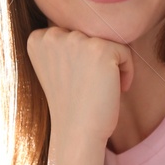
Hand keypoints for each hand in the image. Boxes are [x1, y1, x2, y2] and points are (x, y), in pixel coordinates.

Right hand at [26, 27, 134, 145]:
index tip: (79, 80)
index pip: (72, 33)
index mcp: (37, 39)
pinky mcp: (100, 49)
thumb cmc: (71, 105)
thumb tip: (86, 31)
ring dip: (112, 65)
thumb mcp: (56, 68)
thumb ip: (63, 45)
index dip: (81, 58)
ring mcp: (76, 40)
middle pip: (90, 35)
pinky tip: (117, 90)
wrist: (77, 133)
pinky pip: (125, 51)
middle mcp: (53, 35)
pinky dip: (127, 71)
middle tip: (92, 86)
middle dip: (97, 60)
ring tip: (103, 88)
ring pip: (107, 42)